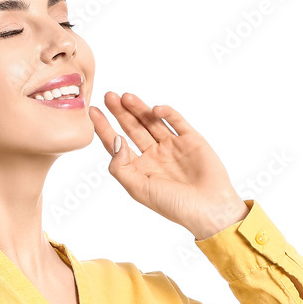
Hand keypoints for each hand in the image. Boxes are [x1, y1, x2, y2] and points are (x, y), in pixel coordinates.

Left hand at [90, 92, 248, 239]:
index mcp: (140, 168)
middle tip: (109, 96)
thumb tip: (115, 141)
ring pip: (151, 122)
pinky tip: (155, 109)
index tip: (93, 111)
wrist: (209, 207)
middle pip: (133, 128)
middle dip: (120, 112)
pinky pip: (176, 121)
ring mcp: (172, 146)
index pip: (117, 144)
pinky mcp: (191, 139)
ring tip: (125, 97)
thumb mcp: (138, 189)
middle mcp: (154, 155)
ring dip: (139, 109)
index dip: (105, 128)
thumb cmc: (173, 204)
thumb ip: (121, 167)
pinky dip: (166, 113)